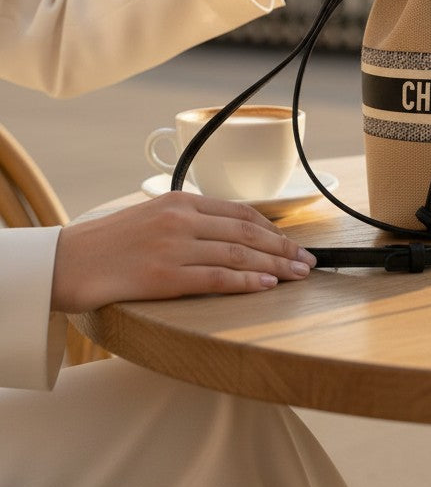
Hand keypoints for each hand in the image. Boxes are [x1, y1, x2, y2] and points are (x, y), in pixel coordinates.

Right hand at [51, 192, 316, 312]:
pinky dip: (246, 282)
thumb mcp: (151, 216)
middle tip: (308, 260)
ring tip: (297, 275)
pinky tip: (266, 286)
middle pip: (246, 233)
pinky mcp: (164, 276)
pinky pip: (216, 278)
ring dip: (275, 266)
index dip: (273, 228)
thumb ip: (187, 221)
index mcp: (180, 200)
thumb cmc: (107, 244)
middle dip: (283, 247)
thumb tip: (226, 235)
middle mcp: (181, 218)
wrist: (66, 261)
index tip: (292, 242)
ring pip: (238, 254)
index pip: (239, 212)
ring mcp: (174, 246)